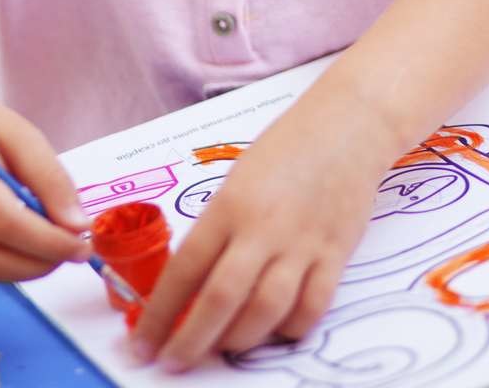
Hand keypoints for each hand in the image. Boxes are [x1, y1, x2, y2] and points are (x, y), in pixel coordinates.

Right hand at [0, 82, 92, 281]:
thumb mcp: (23, 136)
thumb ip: (50, 178)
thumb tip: (76, 226)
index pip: (2, 219)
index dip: (45, 240)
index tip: (81, 245)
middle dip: (39, 263)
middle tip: (76, 254)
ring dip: (28, 270)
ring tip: (59, 251)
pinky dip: (13, 265)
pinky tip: (34, 248)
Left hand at [129, 73, 396, 372]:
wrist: (346, 125)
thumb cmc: (285, 149)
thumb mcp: (238, 180)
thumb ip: (220, 229)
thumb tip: (193, 285)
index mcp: (230, 204)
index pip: (186, 268)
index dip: (160, 313)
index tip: (142, 345)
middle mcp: (263, 227)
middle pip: (221, 298)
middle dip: (191, 341)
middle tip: (173, 362)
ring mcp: (302, 243)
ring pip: (265, 311)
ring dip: (238, 340)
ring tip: (222, 348)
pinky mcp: (335, 254)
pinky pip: (311, 308)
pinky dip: (290, 329)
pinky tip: (275, 330)